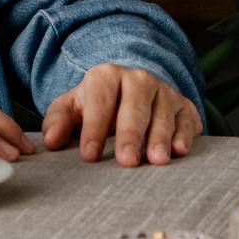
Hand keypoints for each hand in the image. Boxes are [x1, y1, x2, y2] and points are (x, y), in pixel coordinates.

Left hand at [43, 67, 202, 165]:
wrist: (132, 89)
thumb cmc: (98, 105)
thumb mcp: (73, 107)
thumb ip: (58, 121)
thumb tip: (50, 142)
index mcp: (107, 76)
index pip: (100, 101)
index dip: (94, 128)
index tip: (89, 155)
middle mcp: (139, 79)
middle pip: (135, 106)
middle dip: (130, 135)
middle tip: (126, 161)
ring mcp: (165, 92)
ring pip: (163, 113)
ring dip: (160, 137)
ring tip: (156, 160)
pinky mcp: (185, 107)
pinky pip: (187, 119)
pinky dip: (185, 134)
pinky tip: (180, 151)